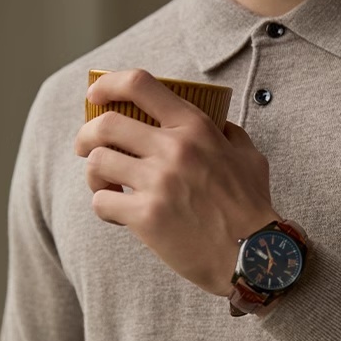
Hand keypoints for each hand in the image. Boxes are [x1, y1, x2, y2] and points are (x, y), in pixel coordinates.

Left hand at [74, 68, 280, 298]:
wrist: (254, 255)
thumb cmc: (253, 210)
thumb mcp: (250, 158)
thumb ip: (229, 135)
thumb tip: (219, 125)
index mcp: (196, 128)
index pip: (140, 85)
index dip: (108, 85)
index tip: (94, 96)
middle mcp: (174, 149)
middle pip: (106, 124)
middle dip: (87, 135)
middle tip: (86, 148)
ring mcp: (158, 182)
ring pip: (99, 161)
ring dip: (94, 174)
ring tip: (105, 185)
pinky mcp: (147, 217)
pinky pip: (102, 201)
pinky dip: (104, 206)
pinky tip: (118, 214)